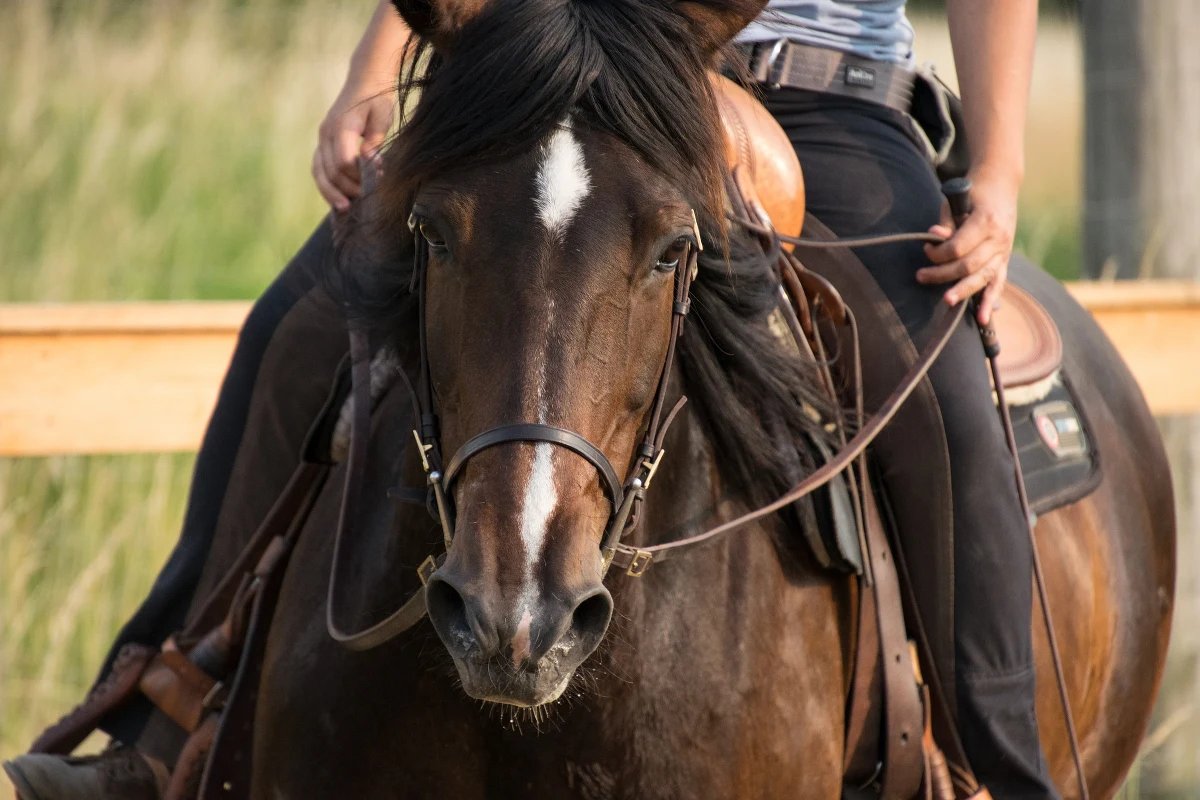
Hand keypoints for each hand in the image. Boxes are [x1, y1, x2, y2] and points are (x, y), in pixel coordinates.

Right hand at [312, 77, 394, 210]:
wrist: (365, 80)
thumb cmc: (378, 98)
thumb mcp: (383, 116)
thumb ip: (375, 140)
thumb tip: (369, 161)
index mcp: (341, 126)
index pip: (345, 161)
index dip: (359, 176)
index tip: (376, 180)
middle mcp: (326, 133)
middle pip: (330, 170)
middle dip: (348, 188)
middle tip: (366, 198)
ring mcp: (322, 138)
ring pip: (319, 171)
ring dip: (331, 192)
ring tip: (345, 207)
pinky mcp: (324, 142)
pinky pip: (319, 167)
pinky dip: (326, 184)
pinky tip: (337, 197)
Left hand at [917, 172, 1019, 324]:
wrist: (1000, 185)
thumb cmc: (972, 192)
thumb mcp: (956, 201)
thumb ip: (946, 223)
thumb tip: (934, 238)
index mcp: (986, 221)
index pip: (958, 247)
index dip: (938, 253)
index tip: (925, 251)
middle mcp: (999, 238)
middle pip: (969, 265)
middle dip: (943, 274)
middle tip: (920, 277)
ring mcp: (1004, 250)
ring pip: (984, 277)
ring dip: (963, 291)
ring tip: (946, 300)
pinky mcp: (1004, 259)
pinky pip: (998, 283)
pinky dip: (990, 301)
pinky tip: (982, 318)